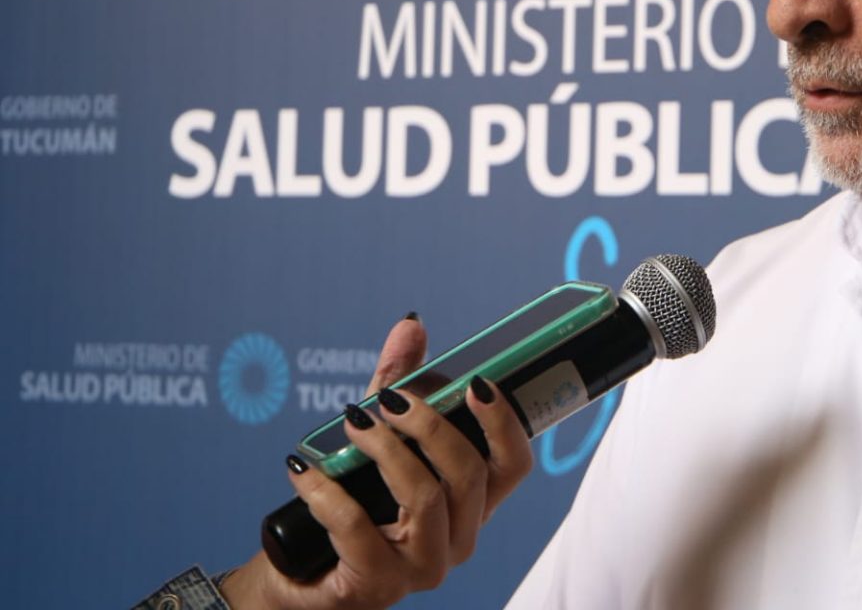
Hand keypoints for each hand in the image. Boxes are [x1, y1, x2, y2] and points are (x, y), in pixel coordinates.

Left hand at [219, 315, 533, 608]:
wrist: (300, 573)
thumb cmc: (354, 503)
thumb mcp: (378, 437)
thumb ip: (397, 383)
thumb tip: (410, 324)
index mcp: (472, 502)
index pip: (513, 465)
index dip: (503, 422)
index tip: (476, 382)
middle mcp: (459, 537)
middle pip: (469, 475)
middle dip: (430, 427)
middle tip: (389, 400)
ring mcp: (423, 566)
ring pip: (424, 499)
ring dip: (384, 451)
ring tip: (352, 424)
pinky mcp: (377, 585)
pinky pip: (357, 529)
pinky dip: (328, 492)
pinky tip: (304, 470)